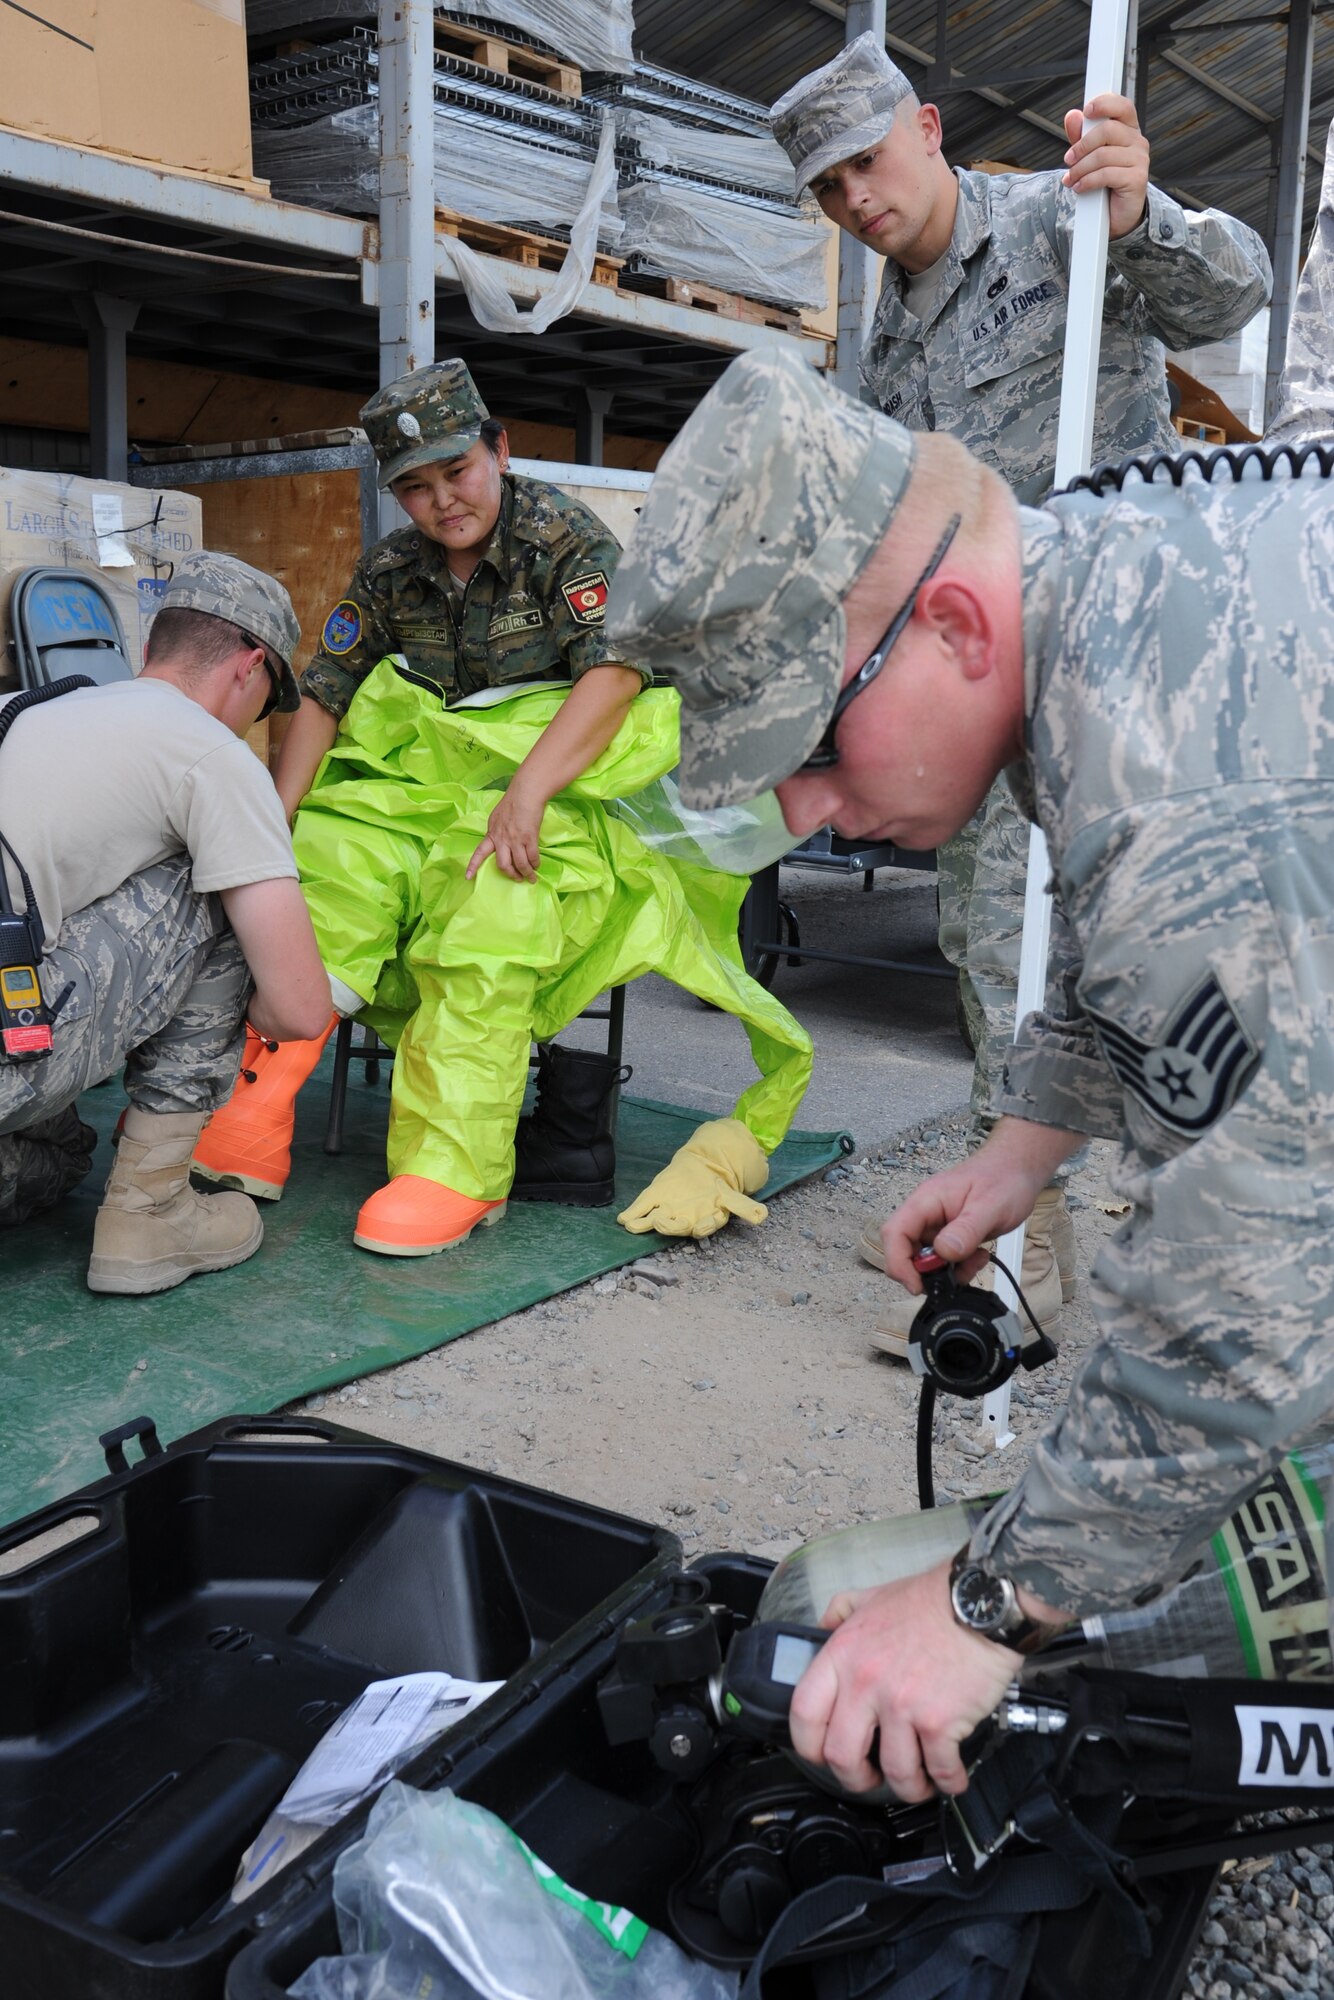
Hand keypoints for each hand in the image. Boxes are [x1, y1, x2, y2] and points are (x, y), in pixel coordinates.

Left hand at [466, 781, 545, 882]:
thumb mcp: (496, 818)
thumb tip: (498, 842)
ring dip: (526, 873)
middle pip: (503, 865)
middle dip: (511, 875)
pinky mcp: (529, 838)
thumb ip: (495, 832)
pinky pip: (532, 857)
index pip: (479, 852)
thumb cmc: (511, 803)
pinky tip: (536, 865)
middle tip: (517, 878)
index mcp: (492, 834)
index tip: (468, 877)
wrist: (525, 794)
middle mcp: (502, 840)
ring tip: (530, 877)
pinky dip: (535, 864)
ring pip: (520, 864)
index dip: (473, 866)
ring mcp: (516, 840)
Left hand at [617, 1117, 768, 1237]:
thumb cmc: (717, 1188)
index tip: (700, 1228)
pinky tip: (623, 1219)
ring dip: (645, 1224)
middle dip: (667, 1226)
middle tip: (661, 1222)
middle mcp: (685, 1221)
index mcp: (706, 1219)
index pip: (705, 1226)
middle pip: (675, 1227)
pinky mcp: (654, 1198)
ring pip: (656, 1221)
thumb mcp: (732, 1196)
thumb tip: (762, 1216)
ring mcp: (668, 1211)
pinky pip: (641, 1209)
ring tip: (633, 1225)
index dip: (702, 1228)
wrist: (704, 1168)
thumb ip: (744, 1207)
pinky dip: (632, 1215)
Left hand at [789, 1562, 1019, 1799]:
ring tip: (917, 1781)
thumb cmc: (930, 1601)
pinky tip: (950, 1776)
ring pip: (894, 1772)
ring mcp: (903, 1705)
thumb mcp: (871, 1597)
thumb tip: (822, 1633)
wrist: (978, 1602)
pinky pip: (939, 1770)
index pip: (804, 1712)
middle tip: (869, 1777)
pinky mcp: (940, 1721)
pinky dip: (947, 1781)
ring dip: (908, 1787)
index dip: (808, 1744)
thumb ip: (840, 1615)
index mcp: (844, 1654)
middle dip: (855, 1778)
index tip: (821, 1754)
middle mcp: (867, 1682)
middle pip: (841, 1756)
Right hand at [879, 1118, 1078, 1291]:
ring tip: (975, 1262)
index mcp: (926, 1201)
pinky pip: (942, 1258)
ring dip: (945, 1270)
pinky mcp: (949, 1234)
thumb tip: (942, 1252)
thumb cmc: (1004, 1179)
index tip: (917, 1285)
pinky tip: (979, 1256)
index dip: (898, 1263)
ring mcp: (936, 1224)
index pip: (895, 1233)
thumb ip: (966, 1230)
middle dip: (923, 1271)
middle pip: (903, 1249)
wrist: (1018, 1168)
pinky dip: (958, 1266)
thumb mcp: (990, 1207)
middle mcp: (925, 1213)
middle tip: (951, 1278)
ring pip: (924, 1258)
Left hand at [1063, 91, 1149, 239]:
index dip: (1105, 103)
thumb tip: (1072, 115)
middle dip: (1082, 145)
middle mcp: (1138, 142)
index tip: (1087, 110)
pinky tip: (1079, 188)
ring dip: (1080, 168)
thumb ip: (1080, 136)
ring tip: (1072, 178)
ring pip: (1103, 155)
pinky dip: (1087, 181)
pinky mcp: (1137, 179)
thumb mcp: (1088, 156)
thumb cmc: (1104, 182)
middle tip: (1068, 159)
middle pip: (1108, 130)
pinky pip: (1106, 174)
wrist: (1115, 215)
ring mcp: (1140, 160)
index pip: (1123, 106)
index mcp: (1128, 130)